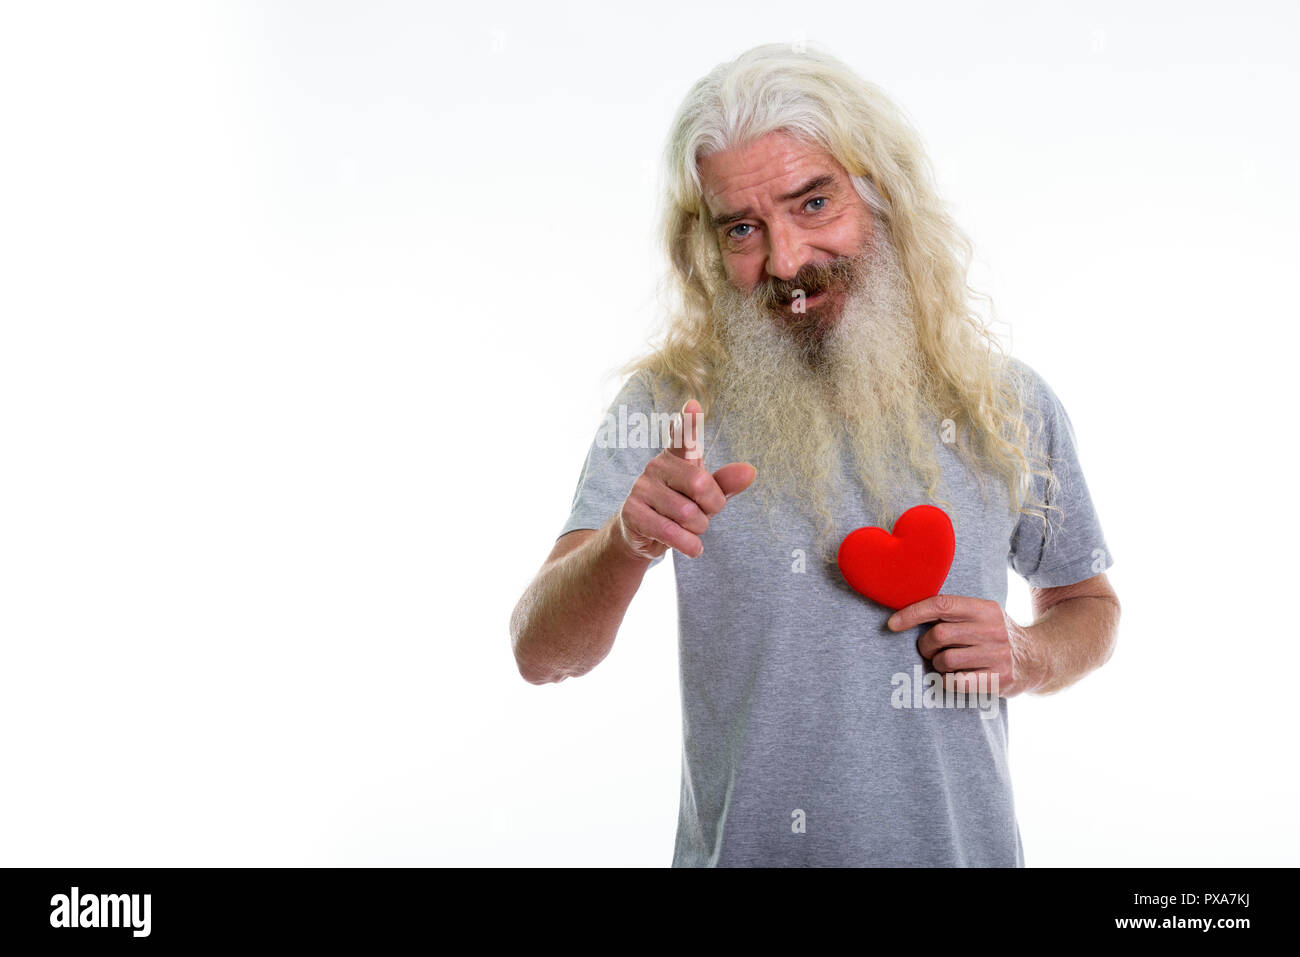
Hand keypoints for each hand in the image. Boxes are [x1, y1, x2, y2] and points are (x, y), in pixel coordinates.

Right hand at [616, 399, 756, 559]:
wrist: (642, 535)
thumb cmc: (680, 507)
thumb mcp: (706, 496)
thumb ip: (726, 483)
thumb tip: (750, 471)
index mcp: (676, 456)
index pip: (683, 435)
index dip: (689, 421)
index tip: (694, 404)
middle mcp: (657, 465)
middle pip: (700, 484)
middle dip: (711, 507)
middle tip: (705, 514)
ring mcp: (641, 487)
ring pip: (688, 513)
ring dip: (698, 530)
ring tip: (690, 530)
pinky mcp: (632, 512)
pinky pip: (671, 532)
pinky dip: (688, 544)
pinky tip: (692, 547)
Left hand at [885, 594, 1040, 696]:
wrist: (1040, 660)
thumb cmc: (997, 636)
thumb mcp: (983, 615)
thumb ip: (955, 613)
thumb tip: (907, 614)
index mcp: (985, 608)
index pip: (941, 605)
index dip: (912, 613)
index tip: (892, 624)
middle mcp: (993, 629)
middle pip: (939, 635)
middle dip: (925, 646)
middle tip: (930, 651)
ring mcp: (998, 654)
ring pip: (945, 660)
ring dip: (938, 665)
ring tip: (947, 665)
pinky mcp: (1000, 678)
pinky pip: (956, 681)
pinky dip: (947, 681)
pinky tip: (954, 678)